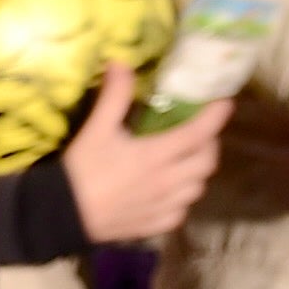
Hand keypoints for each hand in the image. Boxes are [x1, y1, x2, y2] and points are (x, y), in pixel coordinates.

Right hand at [56, 59, 227, 244]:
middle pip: (207, 163)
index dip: (216, 117)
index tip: (224, 103)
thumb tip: (121, 63)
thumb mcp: (97, 128)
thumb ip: (114, 96)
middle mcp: (168, 182)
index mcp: (157, 155)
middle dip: (209, 144)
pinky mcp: (155, 225)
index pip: (199, 134)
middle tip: (200, 132)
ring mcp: (164, 206)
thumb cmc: (83, 170)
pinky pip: (182, 211)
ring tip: (186, 159)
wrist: (64, 215)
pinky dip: (183, 197)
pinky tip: (170, 190)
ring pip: (198, 188)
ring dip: (198, 171)